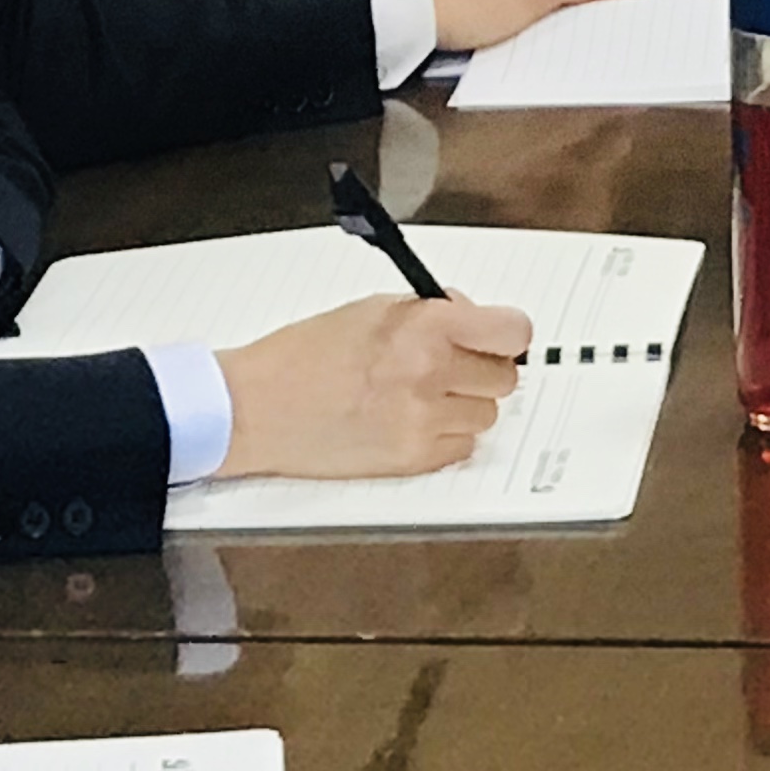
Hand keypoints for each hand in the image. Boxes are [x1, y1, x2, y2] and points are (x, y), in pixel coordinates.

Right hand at [217, 293, 532, 479]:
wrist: (256, 407)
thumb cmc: (304, 354)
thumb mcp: (375, 310)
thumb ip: (434, 311)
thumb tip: (475, 319)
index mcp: (426, 327)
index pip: (513, 332)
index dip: (507, 334)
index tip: (498, 337)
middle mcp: (431, 373)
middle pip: (504, 377)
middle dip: (482, 368)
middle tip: (451, 366)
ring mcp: (423, 421)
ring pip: (487, 415)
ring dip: (464, 405)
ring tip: (422, 396)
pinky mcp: (411, 460)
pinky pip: (462, 448)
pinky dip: (446, 437)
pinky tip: (412, 422)